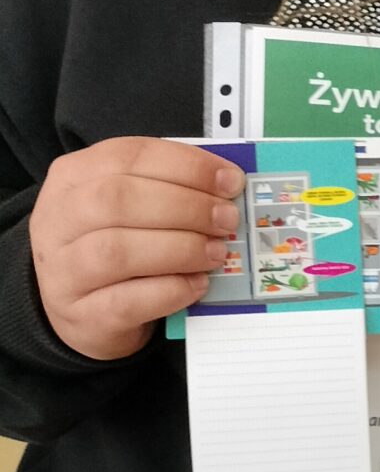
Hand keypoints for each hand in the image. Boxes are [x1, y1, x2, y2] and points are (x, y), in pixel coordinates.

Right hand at [29, 138, 243, 360]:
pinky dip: (171, 290)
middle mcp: (58, 220)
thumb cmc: (115, 245)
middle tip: (225, 220)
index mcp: (73, 177)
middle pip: (118, 199)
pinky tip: (197, 284)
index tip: (230, 181)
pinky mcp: (81, 315)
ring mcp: (63, 271)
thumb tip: (226, 184)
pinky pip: (127, 301)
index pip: (128, 156)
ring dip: (180, 248)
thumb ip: (168, 187)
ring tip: (216, 252)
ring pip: (118, 250)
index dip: (186, 166)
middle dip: (186, 206)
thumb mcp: (130, 205)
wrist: (82, 310)